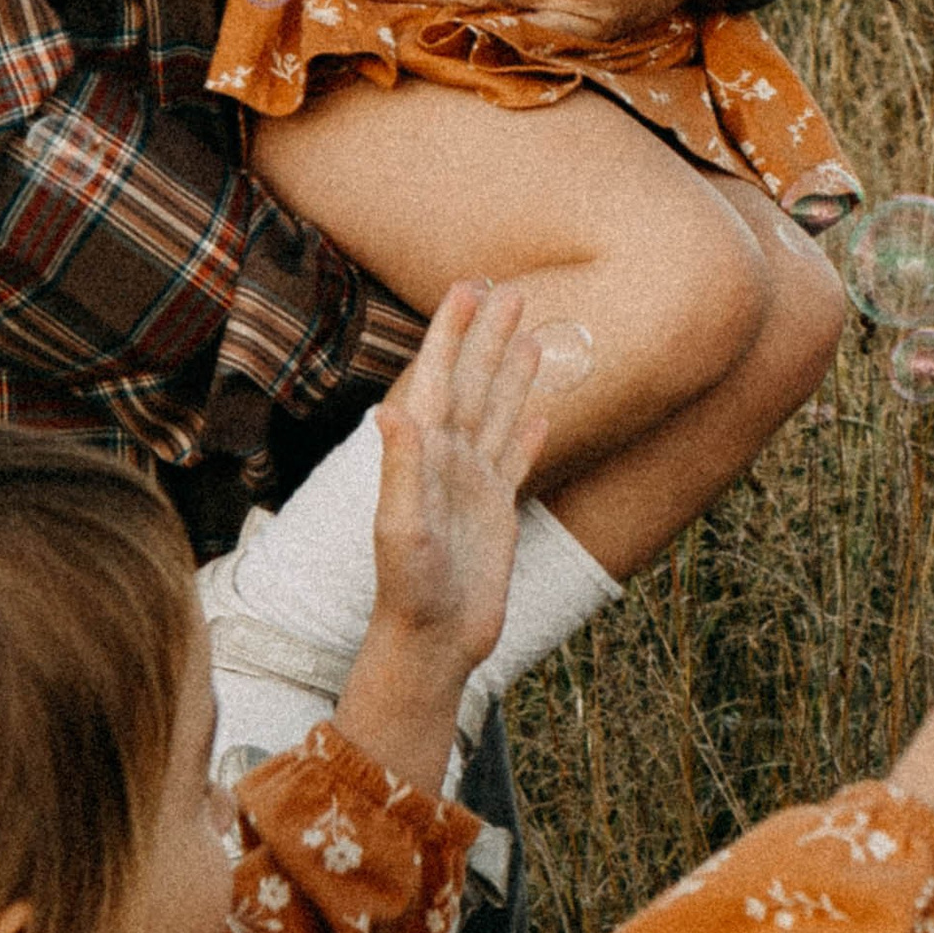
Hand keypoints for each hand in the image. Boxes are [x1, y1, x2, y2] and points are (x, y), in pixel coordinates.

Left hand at [336, 280, 548, 793]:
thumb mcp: (400, 527)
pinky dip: (529, 434)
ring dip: (512, 374)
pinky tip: (542, 414)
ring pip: (498, 414)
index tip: (466, 287)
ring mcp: (474, 487)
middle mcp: (450, 462)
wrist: (432, 644)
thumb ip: (400, 467)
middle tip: (509, 291)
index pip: (440, 379)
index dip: (451, 333)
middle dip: (489, 337)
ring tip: (530, 336)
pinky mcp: (497, 514)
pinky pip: (516, 461)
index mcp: (427, 455)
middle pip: (475, 384)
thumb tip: (391, 409)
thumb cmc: (408, 591)